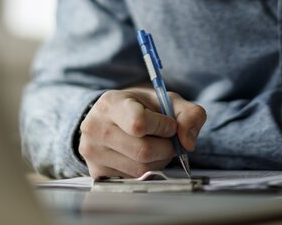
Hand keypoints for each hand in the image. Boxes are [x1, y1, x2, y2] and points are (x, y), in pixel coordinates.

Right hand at [78, 87, 206, 177]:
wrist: (111, 117)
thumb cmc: (140, 107)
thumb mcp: (166, 100)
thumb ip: (189, 114)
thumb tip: (189, 143)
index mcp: (110, 103)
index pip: (138, 123)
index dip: (163, 127)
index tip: (169, 124)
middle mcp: (95, 127)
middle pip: (143, 151)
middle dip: (165, 148)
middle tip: (167, 139)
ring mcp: (92, 151)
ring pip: (140, 169)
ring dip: (158, 161)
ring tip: (155, 147)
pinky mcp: (96, 171)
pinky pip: (132, 180)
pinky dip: (145, 171)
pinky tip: (141, 157)